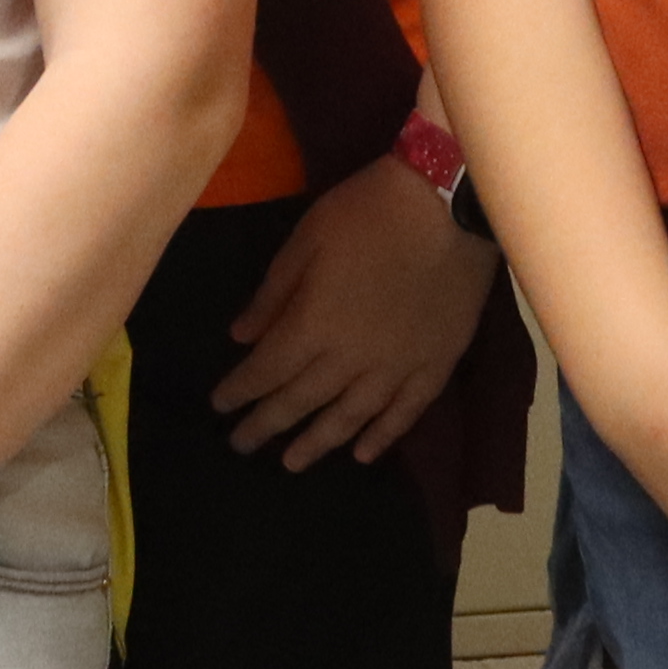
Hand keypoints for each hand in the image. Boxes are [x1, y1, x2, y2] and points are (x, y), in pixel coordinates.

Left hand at [216, 156, 504, 465]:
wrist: (448, 203)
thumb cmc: (368, 212)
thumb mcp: (306, 238)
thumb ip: (273, 293)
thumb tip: (241, 337)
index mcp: (313, 325)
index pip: (267, 370)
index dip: (241, 391)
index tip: (219, 406)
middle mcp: (351, 358)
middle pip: (301, 401)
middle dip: (266, 424)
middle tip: (241, 445)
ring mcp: (397, 367)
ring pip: (350, 418)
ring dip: (318, 443)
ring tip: (291, 464)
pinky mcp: (435, 365)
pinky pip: (405, 413)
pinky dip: (383, 437)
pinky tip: (364, 455)